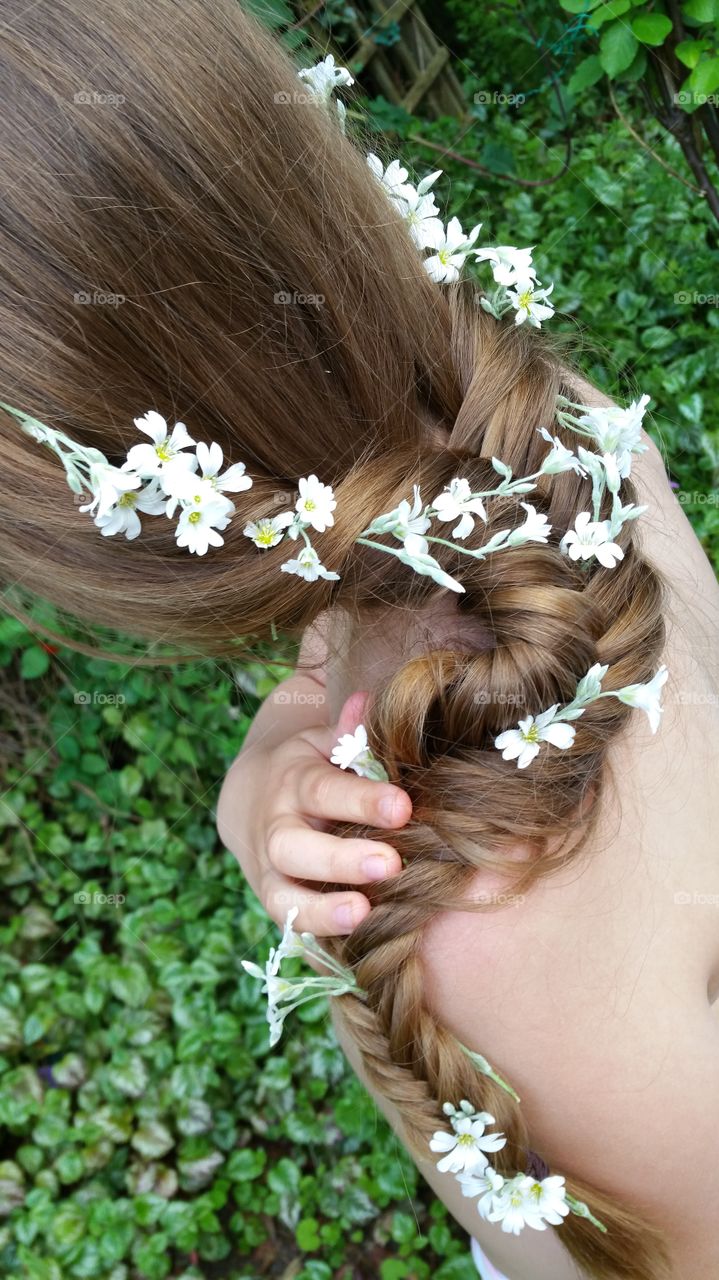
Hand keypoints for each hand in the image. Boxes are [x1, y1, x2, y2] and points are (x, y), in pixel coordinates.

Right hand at [218, 691, 411, 935]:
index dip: (362, 801)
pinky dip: (312, 936)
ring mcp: (267, 868)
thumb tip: (370, 701)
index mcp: (295, 780)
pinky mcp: (270, 898)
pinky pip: (286, 924)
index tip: (403, 807)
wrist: (248, 798)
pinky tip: (349, 948)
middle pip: (297, 847)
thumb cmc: (308, 768)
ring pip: (284, 894)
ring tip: (362, 915)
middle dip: (341, 859)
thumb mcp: (323, 742)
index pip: (326, 790)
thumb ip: (350, 732)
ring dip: (321, 910)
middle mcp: (276, 826)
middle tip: (390, 865)